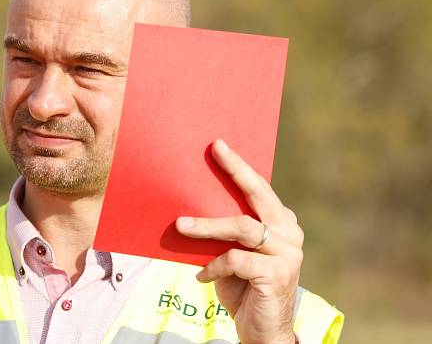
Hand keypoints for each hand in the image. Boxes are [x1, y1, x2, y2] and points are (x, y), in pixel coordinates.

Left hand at [176, 139, 302, 343]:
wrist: (262, 332)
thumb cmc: (242, 288)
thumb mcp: (230, 254)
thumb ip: (223, 232)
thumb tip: (188, 207)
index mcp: (280, 222)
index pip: (258, 188)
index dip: (239, 166)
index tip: (218, 145)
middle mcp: (289, 232)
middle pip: (257, 195)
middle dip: (234, 170)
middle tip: (213, 152)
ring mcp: (287, 253)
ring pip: (241, 227)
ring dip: (206, 226)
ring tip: (180, 226)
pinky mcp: (277, 274)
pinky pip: (236, 259)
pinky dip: (214, 265)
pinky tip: (202, 275)